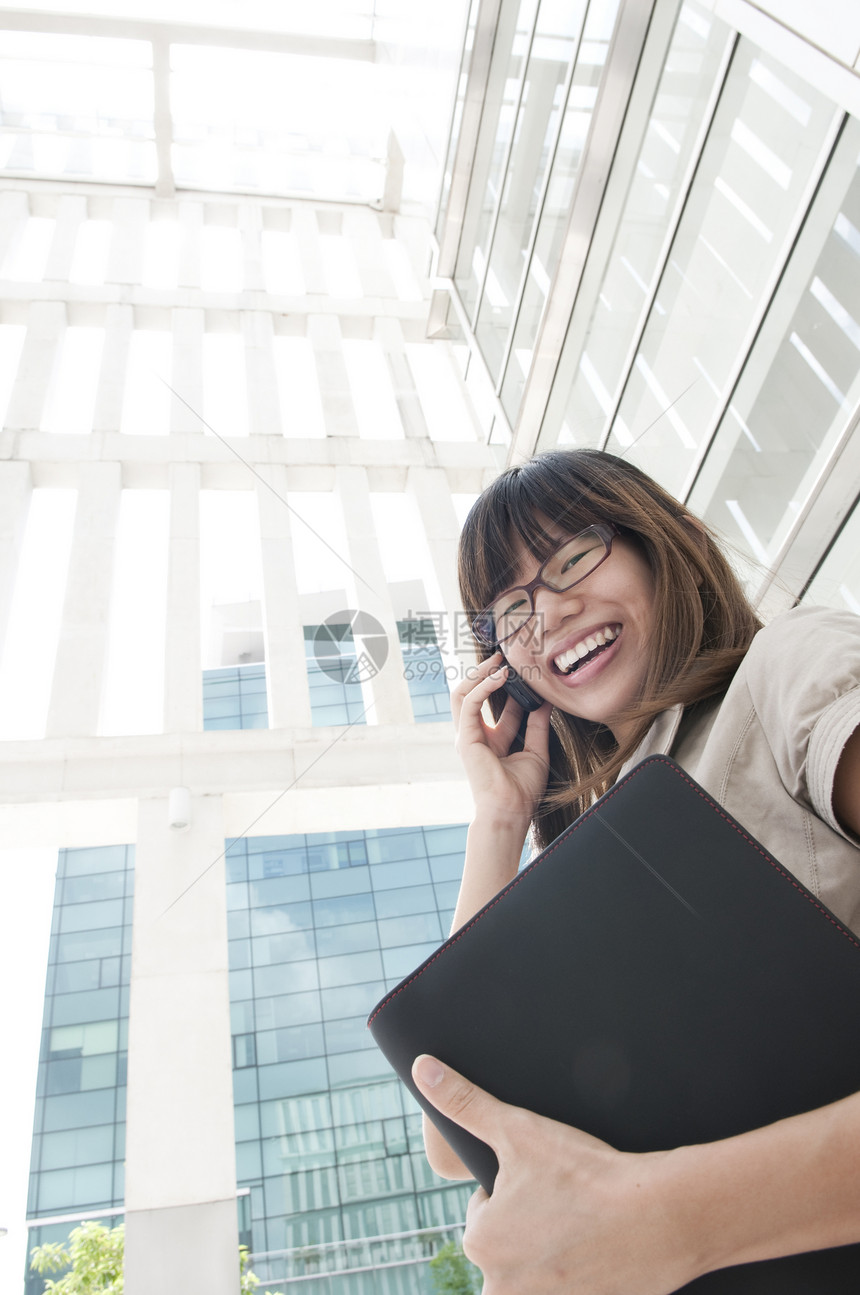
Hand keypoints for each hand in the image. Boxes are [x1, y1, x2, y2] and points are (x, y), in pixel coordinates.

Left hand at [413, 1055, 695, 1294]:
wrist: (661, 1218)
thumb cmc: (586, 1174)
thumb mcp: (518, 1129)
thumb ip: (465, 1102)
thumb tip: (423, 1069)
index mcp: (481, 1243)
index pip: (488, 1210)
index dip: (519, 1190)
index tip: (551, 1184)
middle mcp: (501, 1290)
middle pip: (510, 1246)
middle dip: (534, 1226)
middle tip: (571, 1207)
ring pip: (537, 1273)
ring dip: (555, 1255)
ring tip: (587, 1230)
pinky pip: (568, 1292)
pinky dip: (580, 1277)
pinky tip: (599, 1256)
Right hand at [451, 651, 551, 825]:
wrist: (511, 810)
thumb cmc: (522, 790)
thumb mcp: (536, 751)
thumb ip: (537, 726)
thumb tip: (545, 702)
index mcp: (491, 740)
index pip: (497, 705)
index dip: (510, 686)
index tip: (525, 669)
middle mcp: (476, 735)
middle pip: (473, 694)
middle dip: (486, 673)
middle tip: (504, 656)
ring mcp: (467, 736)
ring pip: (463, 693)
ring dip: (479, 674)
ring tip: (498, 659)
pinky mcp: (464, 738)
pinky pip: (469, 703)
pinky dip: (483, 686)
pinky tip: (500, 676)